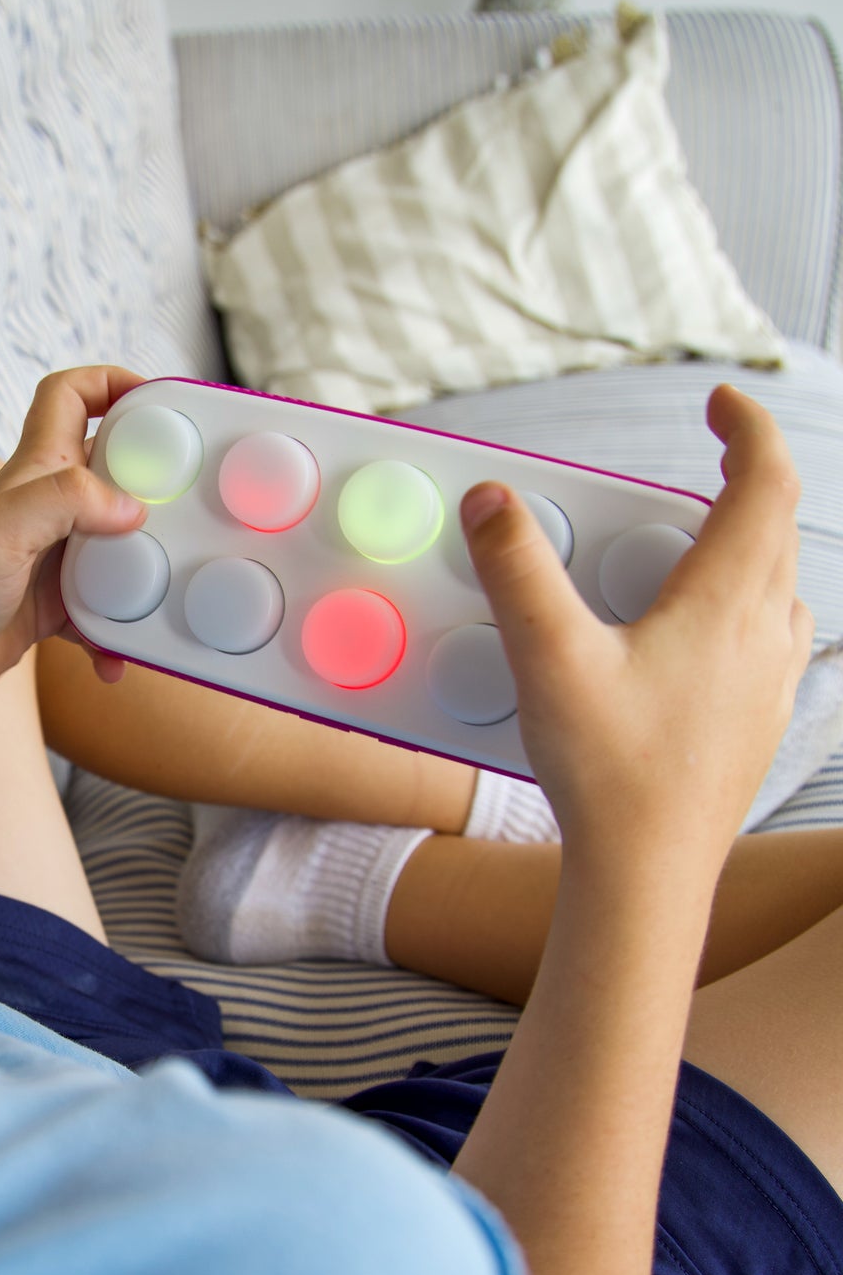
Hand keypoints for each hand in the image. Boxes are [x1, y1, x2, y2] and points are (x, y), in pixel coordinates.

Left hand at [0, 367, 148, 700]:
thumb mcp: (0, 529)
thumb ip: (64, 501)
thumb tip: (131, 508)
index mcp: (35, 470)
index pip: (69, 395)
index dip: (110, 383)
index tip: (155, 403)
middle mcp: (47, 504)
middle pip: (114, 468)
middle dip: (154, 482)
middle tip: (188, 507)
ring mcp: (54, 553)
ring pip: (120, 543)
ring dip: (145, 569)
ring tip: (162, 593)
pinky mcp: (56, 600)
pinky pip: (105, 608)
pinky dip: (115, 633)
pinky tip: (113, 659)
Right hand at [461, 383, 812, 870]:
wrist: (649, 876)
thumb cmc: (609, 772)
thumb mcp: (548, 658)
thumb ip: (517, 570)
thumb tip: (492, 497)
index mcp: (723, 604)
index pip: (765, 485)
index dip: (749, 429)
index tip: (720, 399)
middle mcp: (763, 636)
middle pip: (777, 529)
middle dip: (746, 477)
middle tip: (705, 454)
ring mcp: (768, 682)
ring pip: (781, 584)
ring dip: (752, 541)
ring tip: (697, 538)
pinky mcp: (757, 721)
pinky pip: (772, 635)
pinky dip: (747, 601)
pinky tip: (699, 630)